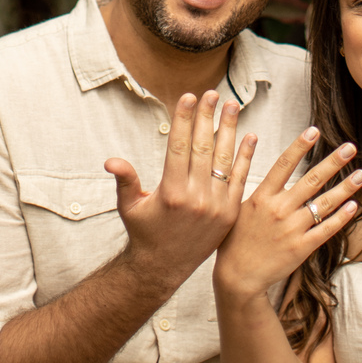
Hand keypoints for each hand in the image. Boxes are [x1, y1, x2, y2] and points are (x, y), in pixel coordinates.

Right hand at [105, 91, 255, 285]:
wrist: (163, 269)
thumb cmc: (144, 232)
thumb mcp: (130, 206)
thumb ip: (125, 180)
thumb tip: (110, 161)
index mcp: (171, 192)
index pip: (178, 146)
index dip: (183, 119)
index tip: (188, 96)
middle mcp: (196, 198)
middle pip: (203, 147)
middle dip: (207, 117)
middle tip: (212, 93)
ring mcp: (216, 206)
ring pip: (224, 159)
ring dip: (229, 129)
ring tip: (232, 105)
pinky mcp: (230, 213)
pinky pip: (240, 179)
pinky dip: (246, 157)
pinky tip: (250, 136)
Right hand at [214, 126, 361, 304]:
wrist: (238, 276)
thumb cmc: (236, 237)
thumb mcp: (236, 203)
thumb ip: (245, 175)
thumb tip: (250, 140)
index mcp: (262, 196)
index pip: (284, 164)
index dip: (300, 146)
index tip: (314, 130)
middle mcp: (279, 209)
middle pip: (311, 180)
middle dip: (333, 162)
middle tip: (350, 147)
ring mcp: (292, 229)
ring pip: (323, 204)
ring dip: (345, 188)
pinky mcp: (301, 248)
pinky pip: (325, 230)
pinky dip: (340, 218)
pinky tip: (353, 206)